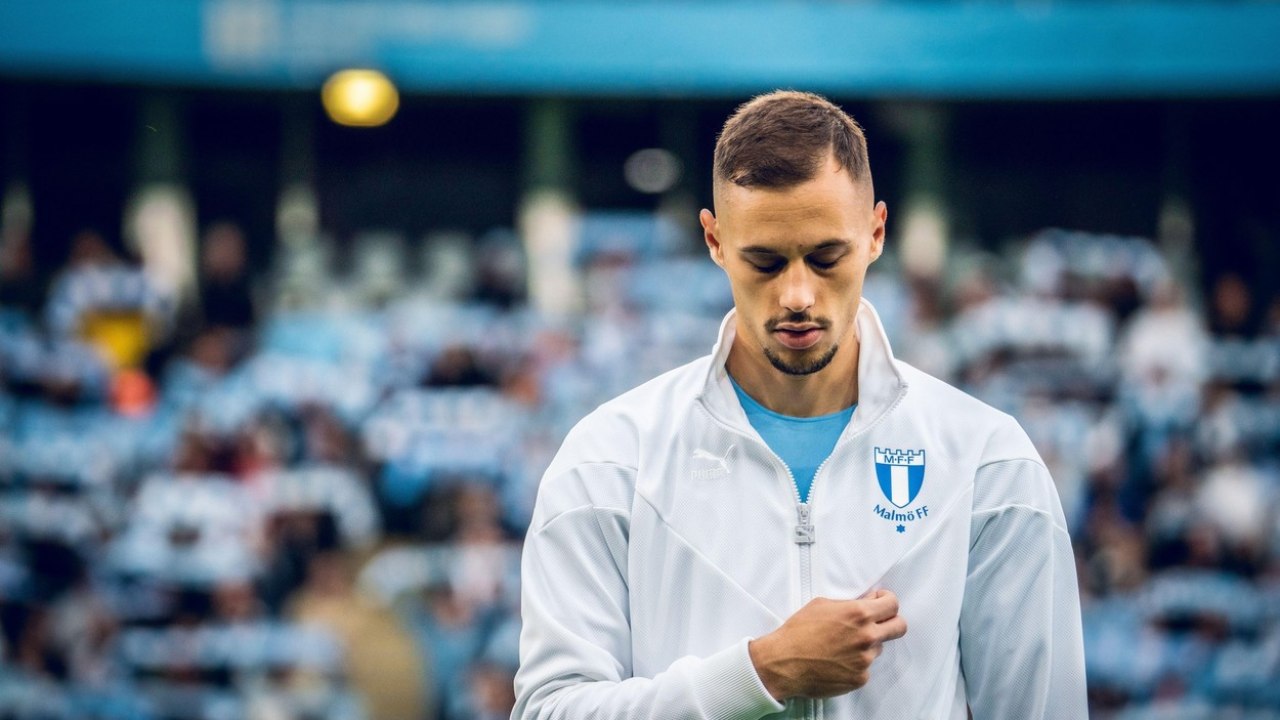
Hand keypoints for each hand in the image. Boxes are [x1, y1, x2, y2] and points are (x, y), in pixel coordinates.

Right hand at [748, 589, 906, 699]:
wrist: (784, 662)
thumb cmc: (798, 632)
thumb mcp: (822, 605)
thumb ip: (849, 604)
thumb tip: (865, 603)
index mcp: (858, 614)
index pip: (892, 604)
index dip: (888, 601)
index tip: (882, 602)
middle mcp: (867, 636)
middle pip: (899, 627)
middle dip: (892, 622)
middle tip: (879, 622)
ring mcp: (865, 659)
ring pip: (878, 648)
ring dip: (866, 645)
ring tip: (841, 645)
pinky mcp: (860, 678)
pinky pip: (865, 667)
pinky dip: (855, 663)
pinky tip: (837, 660)